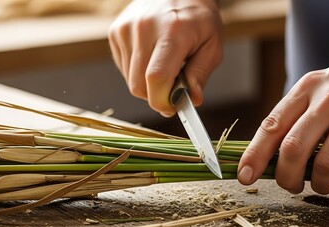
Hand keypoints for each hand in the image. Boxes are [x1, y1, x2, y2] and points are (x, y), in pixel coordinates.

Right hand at [108, 0, 222, 116]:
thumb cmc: (198, 17)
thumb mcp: (212, 44)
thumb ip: (201, 74)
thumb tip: (192, 100)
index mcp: (172, 32)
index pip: (157, 78)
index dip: (163, 101)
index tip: (173, 107)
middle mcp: (144, 29)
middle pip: (139, 86)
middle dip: (156, 95)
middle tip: (173, 88)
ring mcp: (126, 29)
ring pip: (130, 80)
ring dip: (148, 84)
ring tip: (165, 64)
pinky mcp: (116, 31)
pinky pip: (124, 68)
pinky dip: (138, 71)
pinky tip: (152, 56)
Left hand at [238, 36, 328, 194]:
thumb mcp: (319, 89)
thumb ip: (295, 117)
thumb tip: (267, 154)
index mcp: (307, 88)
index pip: (272, 125)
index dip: (254, 155)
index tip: (244, 176)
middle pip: (294, 148)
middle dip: (286, 177)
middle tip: (291, 186)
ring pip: (326, 164)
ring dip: (320, 185)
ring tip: (324, 184)